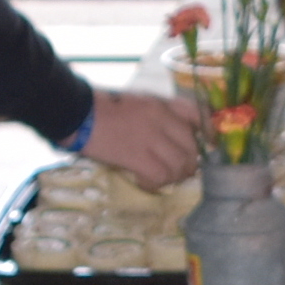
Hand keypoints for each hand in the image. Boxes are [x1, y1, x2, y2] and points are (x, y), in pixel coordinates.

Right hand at [83, 89, 200, 187]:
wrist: (77, 113)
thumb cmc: (103, 107)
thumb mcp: (139, 101)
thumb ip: (160, 114)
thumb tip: (178, 137)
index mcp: (161, 104)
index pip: (197, 115)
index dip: (208, 133)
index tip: (208, 145)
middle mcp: (161, 119)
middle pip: (191, 146)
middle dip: (189, 162)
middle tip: (179, 170)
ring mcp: (150, 138)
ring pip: (179, 165)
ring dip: (174, 176)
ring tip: (162, 178)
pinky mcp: (137, 156)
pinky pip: (160, 176)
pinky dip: (155, 184)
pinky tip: (145, 181)